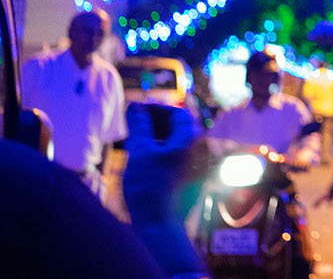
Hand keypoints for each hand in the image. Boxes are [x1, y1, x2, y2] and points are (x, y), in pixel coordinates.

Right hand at [124, 104, 203, 222]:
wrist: (159, 226)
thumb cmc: (150, 187)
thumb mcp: (141, 151)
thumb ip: (139, 125)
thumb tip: (135, 107)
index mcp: (192, 139)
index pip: (176, 113)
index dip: (155, 109)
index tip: (135, 112)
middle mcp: (200, 151)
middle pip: (177, 128)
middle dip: (153, 124)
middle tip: (132, 126)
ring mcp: (196, 167)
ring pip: (174, 144)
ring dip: (154, 139)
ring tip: (132, 143)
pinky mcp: (189, 181)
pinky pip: (175, 159)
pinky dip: (159, 154)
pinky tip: (141, 160)